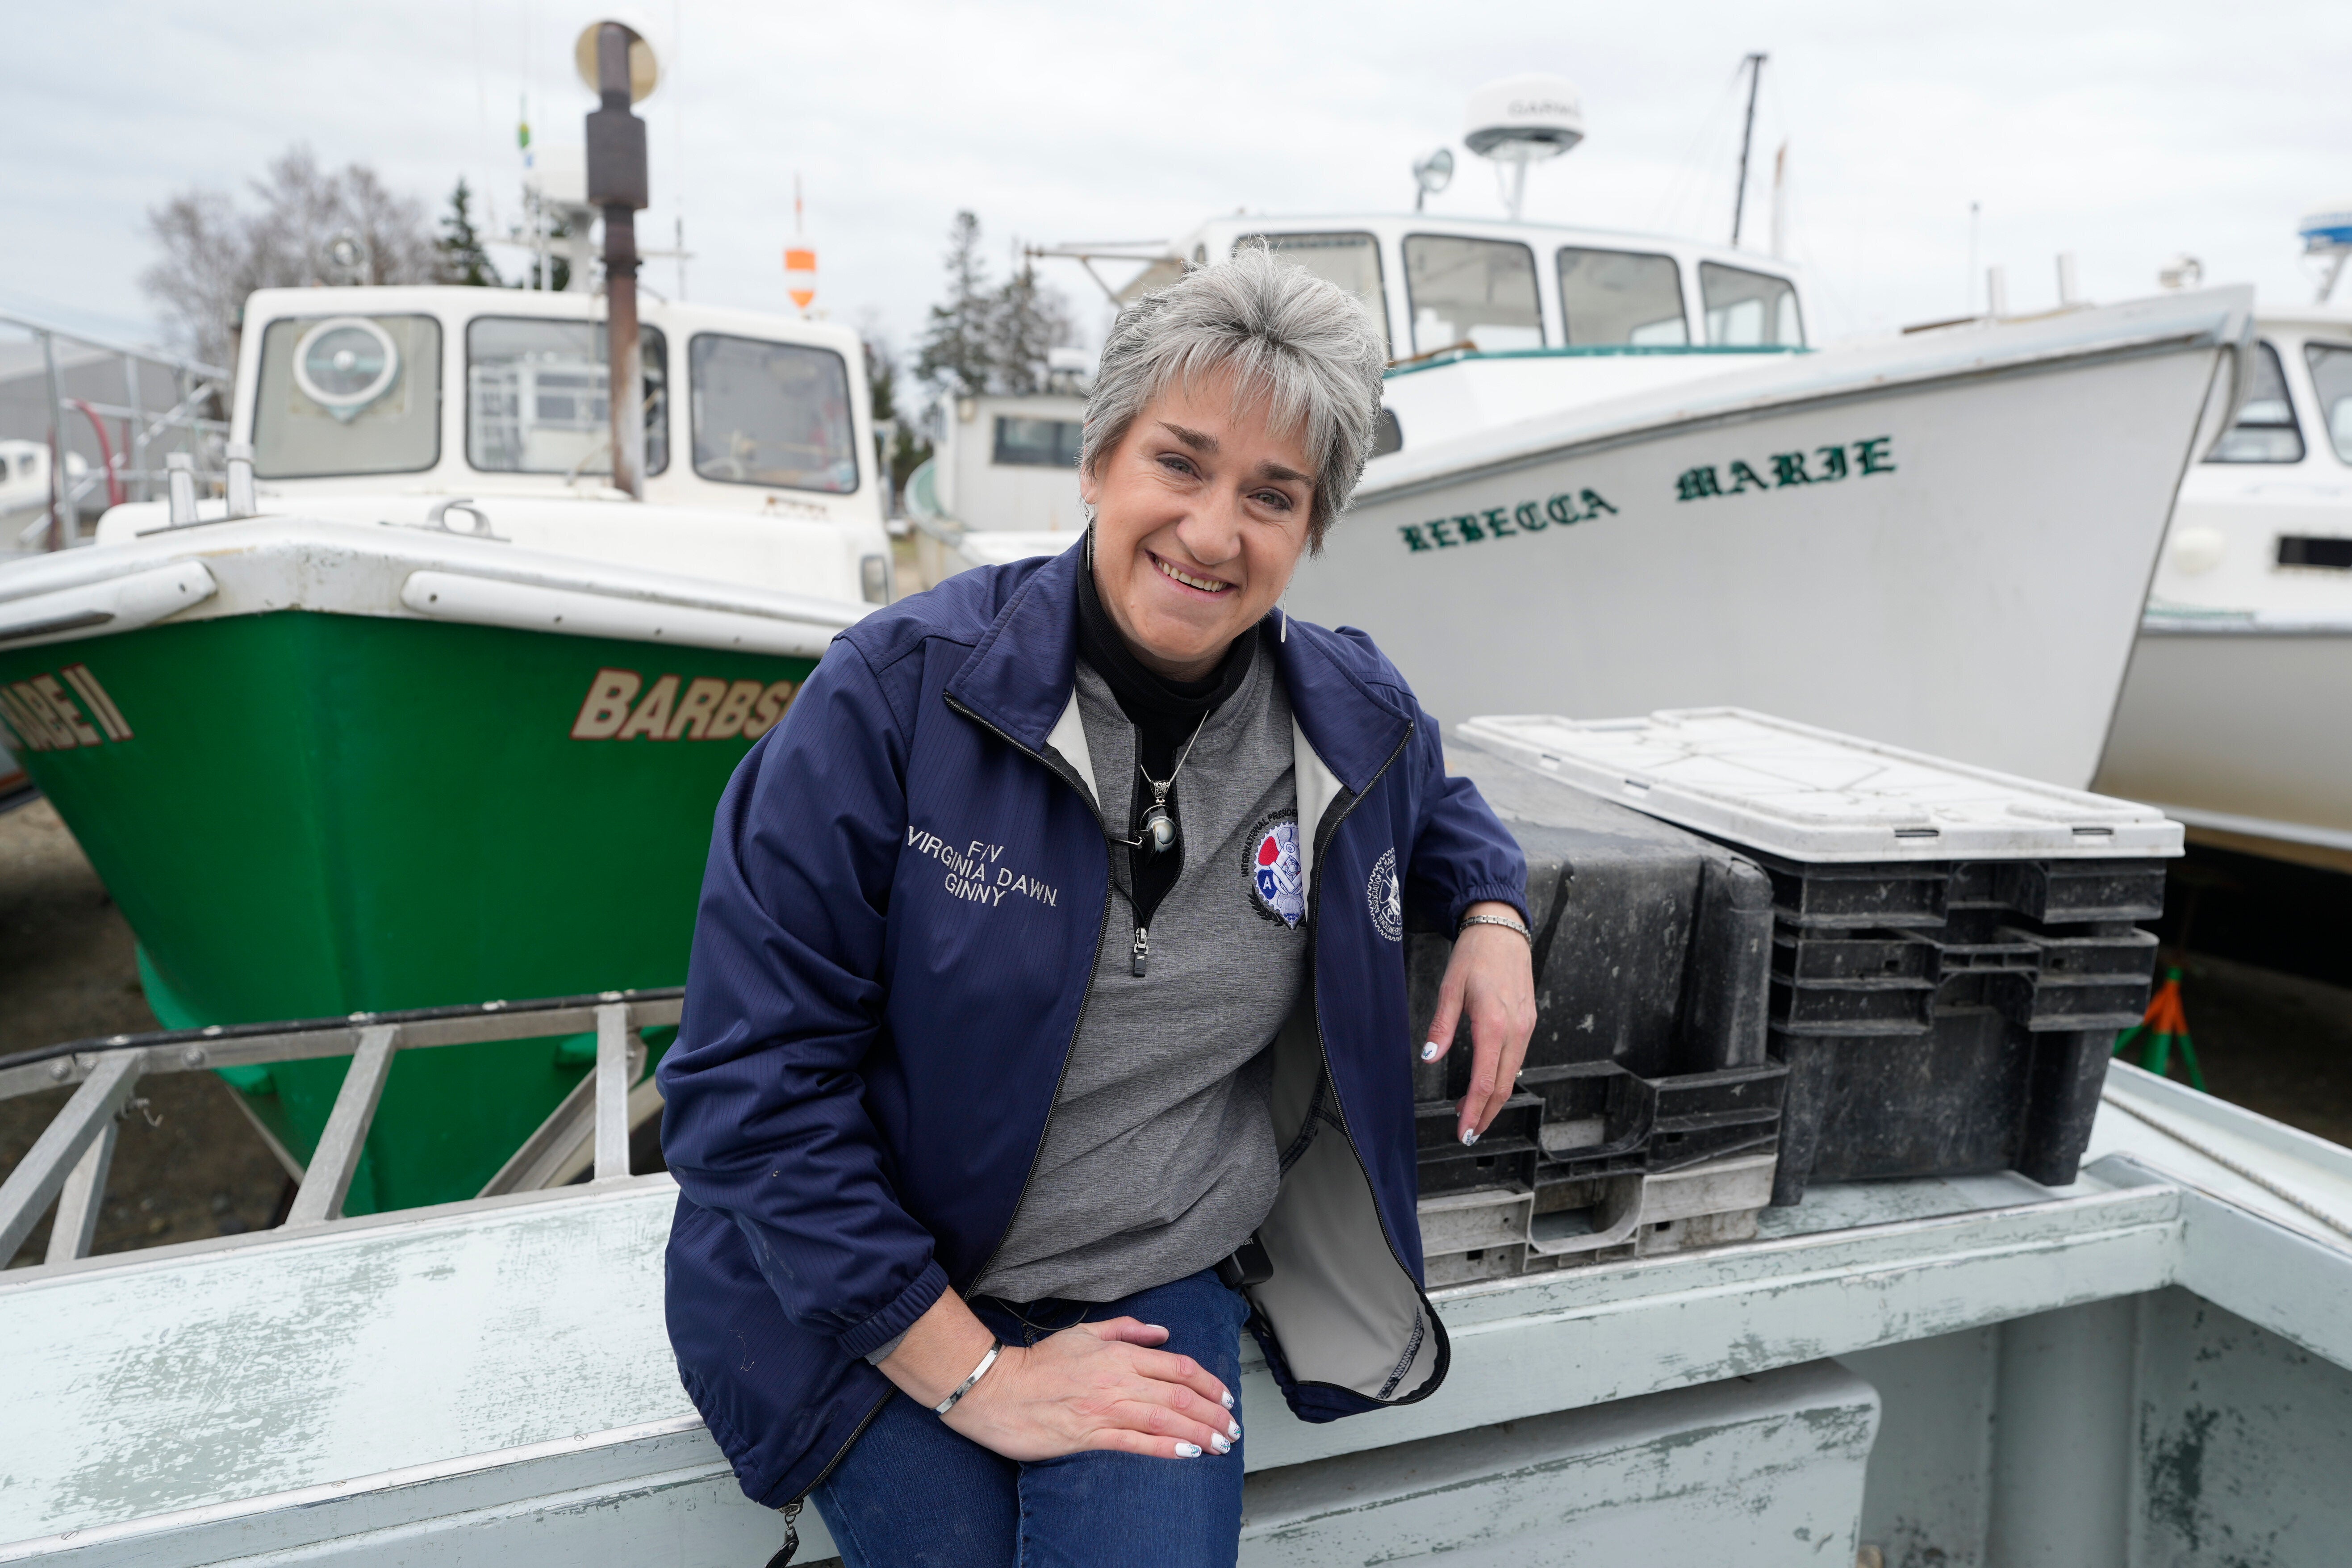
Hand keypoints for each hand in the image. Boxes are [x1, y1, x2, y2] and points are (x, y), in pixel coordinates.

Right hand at [946, 1317, 1238, 1461]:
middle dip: (1212, 1412)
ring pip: (1163, 1419)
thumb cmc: (1038, 1363)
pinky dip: (1165, 1447)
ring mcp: (1104, 1408)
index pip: (1176, 1366)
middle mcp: (1116, 1380)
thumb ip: (1126, 1330)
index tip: (1225, 1396)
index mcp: (1117, 1354)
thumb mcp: (1083, 1333)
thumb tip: (1162, 1333)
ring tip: (1221, 1443)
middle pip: (1178, 1395)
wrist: (995, 1388)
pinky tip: (1188, 1452)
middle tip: (1232, 1427)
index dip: (1207, 1382)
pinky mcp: (1089, 1435)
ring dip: (1199, 1432)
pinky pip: (1135, 1442)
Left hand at [1422, 900, 1536, 1143]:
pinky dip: (1502, 1077)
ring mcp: (1526, 1026)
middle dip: (1485, 1114)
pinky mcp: (1529, 1022)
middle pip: (1504, 1086)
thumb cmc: (1475, 955)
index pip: (1486, 1081)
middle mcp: (1516, 1030)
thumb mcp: (1450, 987)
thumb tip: (1430, 1056)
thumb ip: (1441, 1025)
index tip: (1463, 1132)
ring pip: (1513, 1074)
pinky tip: (1486, 1082)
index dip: (1474, 1111)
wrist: (1502, 929)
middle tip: (1467, 1134)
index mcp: (1494, 1024)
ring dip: (1493, 1098)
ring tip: (1470, 1111)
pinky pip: (1517, 1058)